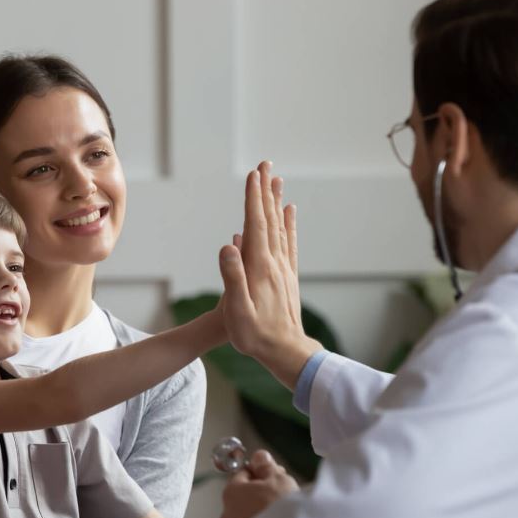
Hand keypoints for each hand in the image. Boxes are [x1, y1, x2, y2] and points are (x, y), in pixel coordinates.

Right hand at [219, 161, 321, 388]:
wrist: (286, 353)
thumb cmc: (256, 336)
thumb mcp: (236, 311)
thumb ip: (232, 278)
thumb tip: (228, 245)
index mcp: (260, 267)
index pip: (255, 224)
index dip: (253, 198)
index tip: (253, 174)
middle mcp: (275, 262)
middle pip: (270, 219)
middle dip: (265, 191)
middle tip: (265, 165)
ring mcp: (284, 268)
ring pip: (280, 227)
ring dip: (276, 202)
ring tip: (277, 181)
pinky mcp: (288, 277)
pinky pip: (289, 243)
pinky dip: (288, 224)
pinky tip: (289, 214)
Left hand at [220, 449, 298, 517]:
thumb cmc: (280, 509)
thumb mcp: (277, 478)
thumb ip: (266, 465)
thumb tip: (259, 456)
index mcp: (231, 491)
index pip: (243, 473)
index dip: (261, 470)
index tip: (275, 472)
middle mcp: (228, 512)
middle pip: (245, 493)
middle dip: (263, 489)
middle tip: (283, 489)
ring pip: (249, 511)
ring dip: (263, 506)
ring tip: (283, 508)